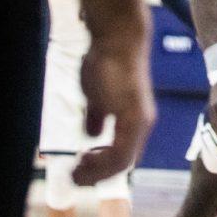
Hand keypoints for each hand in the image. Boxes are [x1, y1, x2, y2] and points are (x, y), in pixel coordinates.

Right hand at [74, 26, 154, 185]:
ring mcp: (139, 121)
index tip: (80, 166)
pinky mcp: (133, 116)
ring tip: (76, 171)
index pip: (121, 156)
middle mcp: (141, 124)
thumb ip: (98, 115)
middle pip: (121, 164)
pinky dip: (101, 162)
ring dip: (96, 172)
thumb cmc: (107, 64)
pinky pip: (120, 152)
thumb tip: (91, 134)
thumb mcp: (98, 96)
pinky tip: (83, 156)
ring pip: (121, 162)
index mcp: (134, 121)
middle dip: (96, 174)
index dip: (101, 167)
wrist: (118, 40)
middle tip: (75, 176)